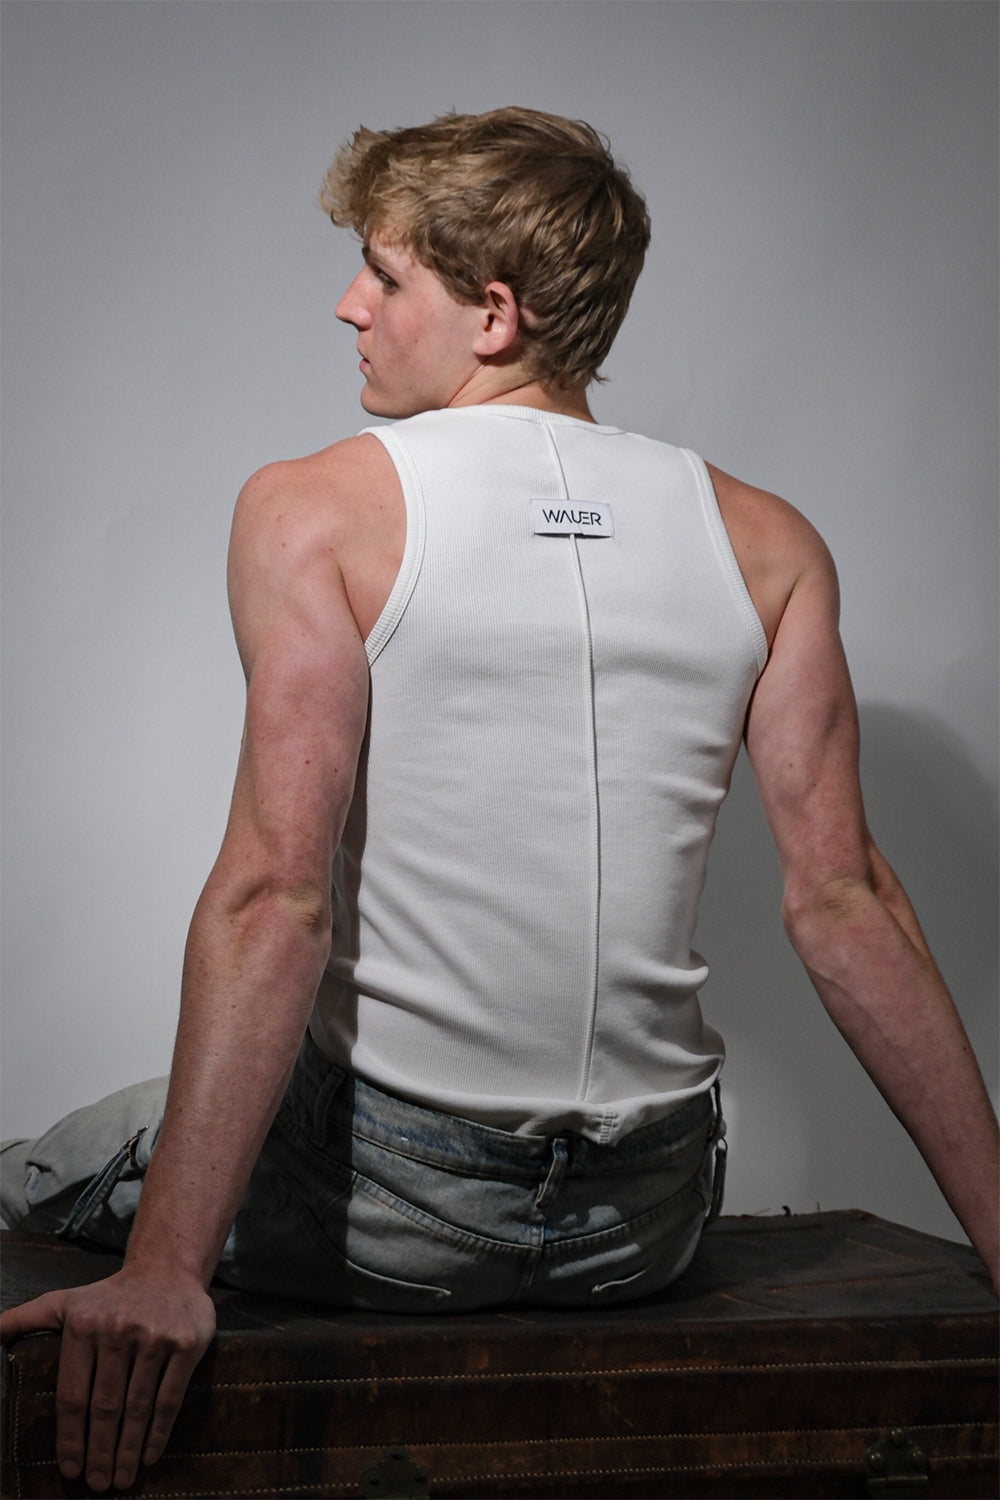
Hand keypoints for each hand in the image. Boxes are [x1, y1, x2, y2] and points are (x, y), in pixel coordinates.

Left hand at [0, 1266, 215, 1491]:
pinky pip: (170, 1397)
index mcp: (83, 1325)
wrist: (166, 1268)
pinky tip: (150, 1455)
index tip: (71, 1470)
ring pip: (137, 1407)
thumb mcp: (64, 1302)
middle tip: (97, 1485)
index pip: (72, 1395)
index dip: (70, 1438)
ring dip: (128, 1450)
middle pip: (105, 1407)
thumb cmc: (109, 1296)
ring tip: (122, 1479)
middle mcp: (118, 1330)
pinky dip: (159, 1431)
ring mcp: (154, 1337)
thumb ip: (24, 1319)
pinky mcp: (186, 1343)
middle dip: (99, 1453)